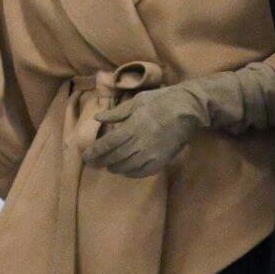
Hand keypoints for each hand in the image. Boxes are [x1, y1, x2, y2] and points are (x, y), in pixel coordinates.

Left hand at [80, 85, 204, 178]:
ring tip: (107, 166)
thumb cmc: (161, 100)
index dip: (96, 151)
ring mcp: (153, 153)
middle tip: (92, 164)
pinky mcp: (164, 159)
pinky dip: (132, 173)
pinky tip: (125, 171)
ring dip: (116, 168)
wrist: (189, 108)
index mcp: (132, 127)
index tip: (85, 157)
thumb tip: (97, 118)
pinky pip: (144, 171)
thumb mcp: (136, 101)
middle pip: (116, 157)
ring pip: (129, 166)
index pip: (109, 143)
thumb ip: (116, 113)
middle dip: (102, 161)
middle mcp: (141, 143)